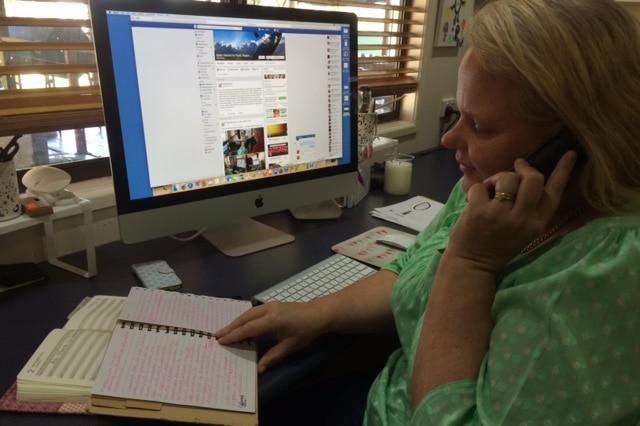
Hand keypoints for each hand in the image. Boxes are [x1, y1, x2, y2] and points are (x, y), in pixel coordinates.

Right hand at [215, 301, 324, 373]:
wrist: (318, 314)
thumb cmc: (306, 331)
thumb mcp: (291, 346)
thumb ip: (274, 356)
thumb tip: (259, 369)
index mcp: (273, 320)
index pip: (249, 328)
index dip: (235, 335)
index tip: (222, 341)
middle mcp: (269, 309)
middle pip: (245, 318)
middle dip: (230, 327)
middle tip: (217, 336)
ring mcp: (270, 305)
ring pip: (248, 313)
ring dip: (236, 322)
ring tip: (225, 332)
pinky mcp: (272, 305)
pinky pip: (253, 312)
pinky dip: (244, 319)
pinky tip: (240, 325)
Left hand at [446, 151, 577, 273]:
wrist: (472, 265)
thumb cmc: (497, 245)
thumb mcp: (523, 230)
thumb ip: (528, 208)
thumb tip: (524, 175)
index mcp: (537, 223)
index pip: (554, 193)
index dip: (563, 171)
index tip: (570, 153)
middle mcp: (523, 219)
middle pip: (533, 179)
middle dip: (524, 169)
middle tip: (516, 166)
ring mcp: (501, 215)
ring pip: (507, 178)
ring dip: (497, 178)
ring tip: (490, 188)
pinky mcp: (479, 212)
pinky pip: (480, 186)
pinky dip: (476, 189)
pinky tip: (474, 201)